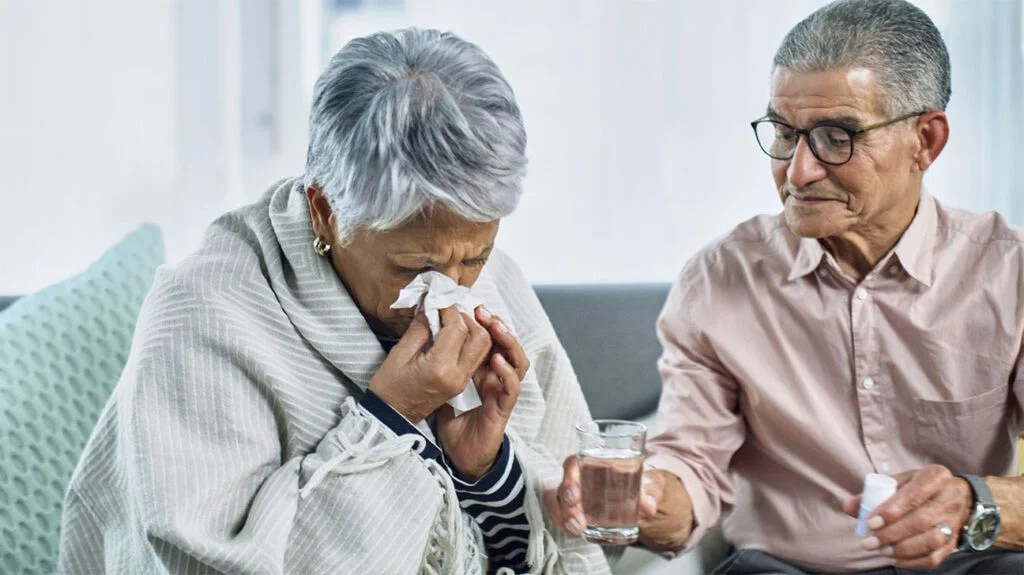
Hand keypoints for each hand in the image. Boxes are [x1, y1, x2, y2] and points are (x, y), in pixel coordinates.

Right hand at [368, 306, 490, 423]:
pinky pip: (476, 358)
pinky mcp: (462, 384)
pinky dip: (471, 342)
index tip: (439, 301)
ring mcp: (462, 381)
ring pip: (483, 348)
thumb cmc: (389, 387)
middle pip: (480, 337)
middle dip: (468, 318)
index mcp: (440, 368)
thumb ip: (420, 328)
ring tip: (452, 321)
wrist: (391, 418)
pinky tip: (455, 335)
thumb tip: (433, 307)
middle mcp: (457, 375)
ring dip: (473, 329)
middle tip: (449, 310)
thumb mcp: (399, 354)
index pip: (457, 329)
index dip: (450, 310)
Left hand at [436, 306, 526, 479]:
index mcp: (481, 370)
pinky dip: (506, 372)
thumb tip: (429, 337)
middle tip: (484, 312)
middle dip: (498, 326)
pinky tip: (496, 360)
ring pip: (517, 361)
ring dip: (508, 343)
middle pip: (506, 345)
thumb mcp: (440, 385)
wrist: (457, 454)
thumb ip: (441, 364)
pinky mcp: (503, 408)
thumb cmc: (451, 421)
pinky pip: (511, 387)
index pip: (490, 340)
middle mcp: (495, 378)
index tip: (472, 308)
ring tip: (495, 328)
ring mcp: (501, 392)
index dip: (485, 323)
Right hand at [543, 458, 692, 550]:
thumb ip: (650, 492)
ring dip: (562, 517)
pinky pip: (559, 513)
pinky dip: (563, 523)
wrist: (637, 492)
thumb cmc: (637, 481)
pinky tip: (576, 532)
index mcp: (593, 463)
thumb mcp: (647, 483)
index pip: (573, 464)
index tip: (575, 497)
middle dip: (565, 506)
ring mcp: (574, 493)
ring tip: (577, 530)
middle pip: (562, 486)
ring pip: (555, 501)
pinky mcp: (573, 508)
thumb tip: (649, 507)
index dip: (570, 478)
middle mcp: (579, 476)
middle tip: (577, 522)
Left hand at [842, 465, 971, 568]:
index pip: (914, 494)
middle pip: (921, 520)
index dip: (892, 510)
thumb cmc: (919, 487)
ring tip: (880, 550)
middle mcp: (949, 499)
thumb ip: (873, 493)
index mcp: (936, 477)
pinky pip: (935, 557)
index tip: (870, 522)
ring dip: (902, 549)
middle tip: (869, 542)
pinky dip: (912, 561)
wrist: (956, 497)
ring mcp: (955, 522)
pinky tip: (893, 558)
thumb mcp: (900, 481)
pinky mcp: (954, 542)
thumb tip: (849, 506)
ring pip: (931, 541)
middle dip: (892, 534)